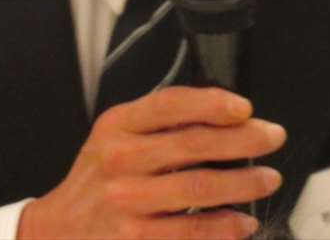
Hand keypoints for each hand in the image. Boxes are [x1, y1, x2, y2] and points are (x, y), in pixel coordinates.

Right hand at [18, 86, 285, 238]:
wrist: (58, 232)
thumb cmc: (97, 182)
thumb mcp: (113, 137)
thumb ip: (157, 122)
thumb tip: (222, 112)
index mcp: (117, 126)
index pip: (171, 104)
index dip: (213, 102)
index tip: (245, 107)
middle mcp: (119, 161)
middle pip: (194, 144)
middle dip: (244, 140)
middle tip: (272, 137)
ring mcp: (127, 203)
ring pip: (201, 188)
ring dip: (244, 183)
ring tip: (267, 179)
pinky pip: (194, 232)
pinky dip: (226, 226)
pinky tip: (244, 222)